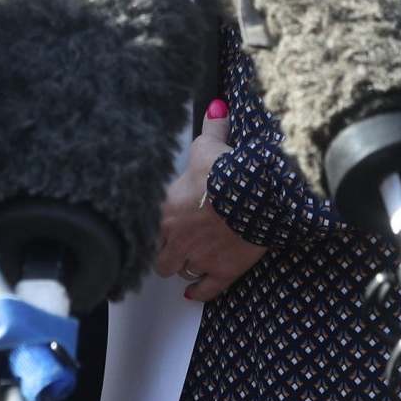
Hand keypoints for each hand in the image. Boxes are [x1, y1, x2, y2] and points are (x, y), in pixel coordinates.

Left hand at [154, 101, 266, 302]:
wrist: (256, 196)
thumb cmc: (228, 170)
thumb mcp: (211, 145)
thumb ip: (210, 129)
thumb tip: (215, 107)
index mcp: (166, 210)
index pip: (144, 227)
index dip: (148, 228)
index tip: (153, 227)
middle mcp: (176, 238)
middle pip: (158, 257)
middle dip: (165, 252)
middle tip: (173, 245)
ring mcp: (199, 257)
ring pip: (179, 273)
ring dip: (182, 267)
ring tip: (187, 260)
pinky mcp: (222, 272)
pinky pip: (205, 291)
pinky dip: (200, 292)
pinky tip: (194, 293)